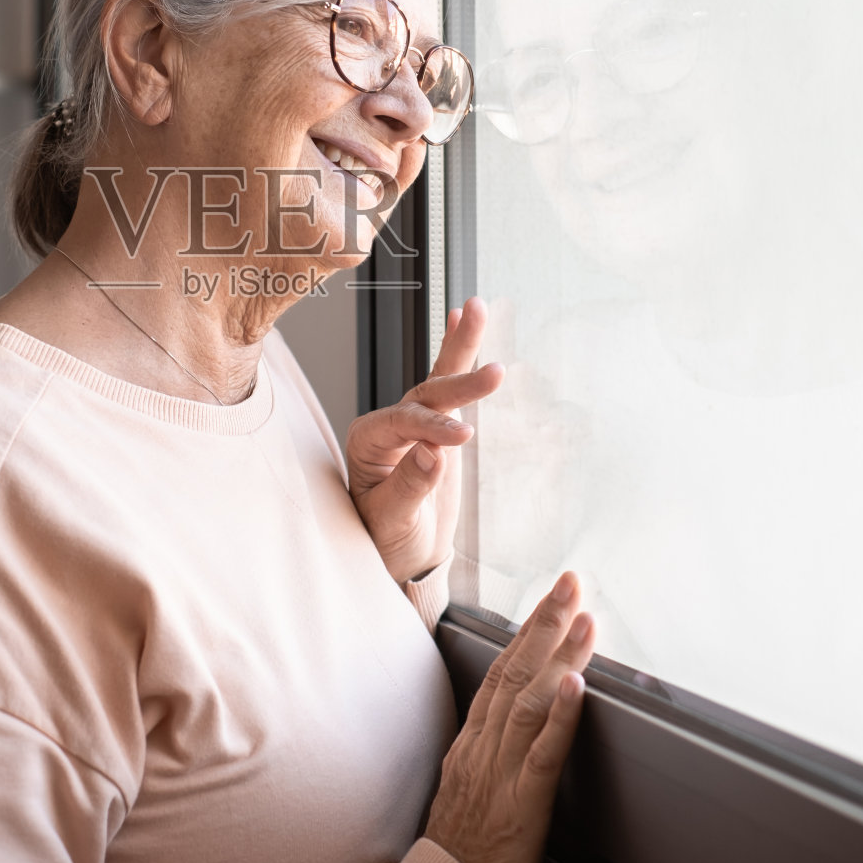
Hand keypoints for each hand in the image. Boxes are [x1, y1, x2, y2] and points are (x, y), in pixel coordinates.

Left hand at [345, 296, 503, 583]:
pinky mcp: (437, 426)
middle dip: (459, 382)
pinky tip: (462, 317)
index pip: (404, 424)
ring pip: (437, 379)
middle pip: (425, 394)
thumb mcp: (393, 522)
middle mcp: (387, 424)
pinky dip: (457, 352)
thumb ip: (409, 487)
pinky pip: (448, 387)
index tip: (463, 440)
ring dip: (459, 346)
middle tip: (495, 374)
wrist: (401, 554)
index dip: (433, 429)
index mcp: (367, 442)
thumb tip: (433, 453)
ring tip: (477, 307)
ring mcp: (413, 422)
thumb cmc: (387, 540)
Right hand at [424, 572, 596, 862]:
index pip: (502, 671)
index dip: (528, 632)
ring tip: (584, 618)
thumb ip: (487, 748)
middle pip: (515, 671)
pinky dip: (559, 716)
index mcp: (474, 740)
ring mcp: (500, 771)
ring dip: (560, 654)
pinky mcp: (521, 803)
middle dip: (544, 622)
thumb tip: (507, 719)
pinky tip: (576, 686)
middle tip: (571, 582)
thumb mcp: (465, 784)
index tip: (551, 599)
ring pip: (530, 700)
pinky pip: (542, 754)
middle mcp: (484, 745)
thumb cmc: (457, 845)